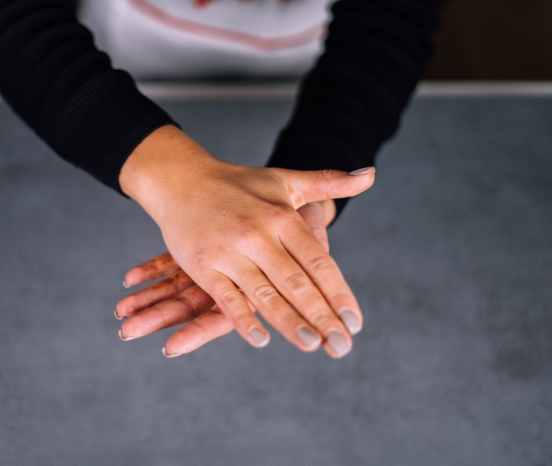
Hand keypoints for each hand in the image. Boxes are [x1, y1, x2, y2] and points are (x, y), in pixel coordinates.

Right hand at [118, 125, 373, 358]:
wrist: (181, 178)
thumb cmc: (237, 184)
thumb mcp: (284, 180)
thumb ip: (328, 182)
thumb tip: (370, 175)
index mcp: (282, 217)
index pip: (318, 263)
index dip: (339, 294)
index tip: (355, 322)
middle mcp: (258, 234)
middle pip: (297, 283)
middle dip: (322, 317)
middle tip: (343, 346)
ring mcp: (229, 251)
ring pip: (265, 293)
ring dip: (290, 322)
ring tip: (312, 345)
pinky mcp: (203, 264)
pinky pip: (226, 297)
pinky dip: (243, 319)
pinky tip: (261, 340)